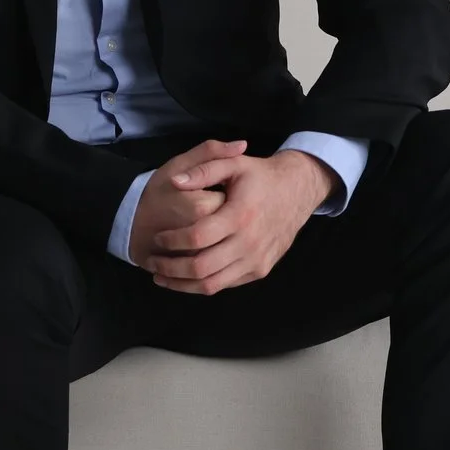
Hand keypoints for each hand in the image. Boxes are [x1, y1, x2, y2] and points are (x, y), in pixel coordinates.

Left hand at [136, 143, 334, 294]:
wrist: (297, 191)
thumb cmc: (260, 177)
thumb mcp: (234, 164)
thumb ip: (203, 169)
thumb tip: (175, 182)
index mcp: (239, 215)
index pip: (196, 237)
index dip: (171, 241)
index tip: (157, 238)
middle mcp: (249, 243)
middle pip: (200, 268)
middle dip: (169, 268)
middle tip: (152, 262)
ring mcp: (256, 260)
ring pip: (211, 285)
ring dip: (181, 284)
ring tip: (160, 276)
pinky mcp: (260, 270)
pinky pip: (225, 285)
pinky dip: (201, 285)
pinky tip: (185, 277)